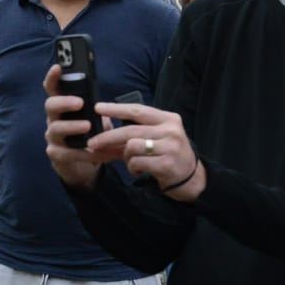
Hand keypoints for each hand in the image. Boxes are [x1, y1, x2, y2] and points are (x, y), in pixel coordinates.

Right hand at [42, 64, 112, 190]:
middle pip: (50, 105)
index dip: (53, 77)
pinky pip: (64, 152)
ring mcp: (53, 137)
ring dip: (72, 126)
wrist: (87, 165)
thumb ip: (98, 110)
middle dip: (64, 102)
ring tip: (88, 126)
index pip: (54, 88)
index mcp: (64, 107)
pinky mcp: (56, 154)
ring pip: (55, 129)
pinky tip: (94, 152)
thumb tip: (110, 104)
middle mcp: (54, 119)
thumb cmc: (92, 135)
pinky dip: (81, 152)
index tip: (58, 67)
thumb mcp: (97, 120)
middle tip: (80, 103)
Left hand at [85, 101, 204, 202]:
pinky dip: (133, 168)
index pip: (138, 110)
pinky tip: (140, 170)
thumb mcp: (155, 140)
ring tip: (132, 162)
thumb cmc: (169, 154)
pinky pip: (137, 163)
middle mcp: (171, 130)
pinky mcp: (167, 164)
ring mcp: (170, 147)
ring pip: (132, 146)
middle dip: (108, 137)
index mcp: (169, 119)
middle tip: (92, 143)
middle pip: (131, 130)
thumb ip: (130, 137)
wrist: (191, 177)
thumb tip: (100, 137)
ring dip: (126, 157)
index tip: (98, 107)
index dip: (116, 108)